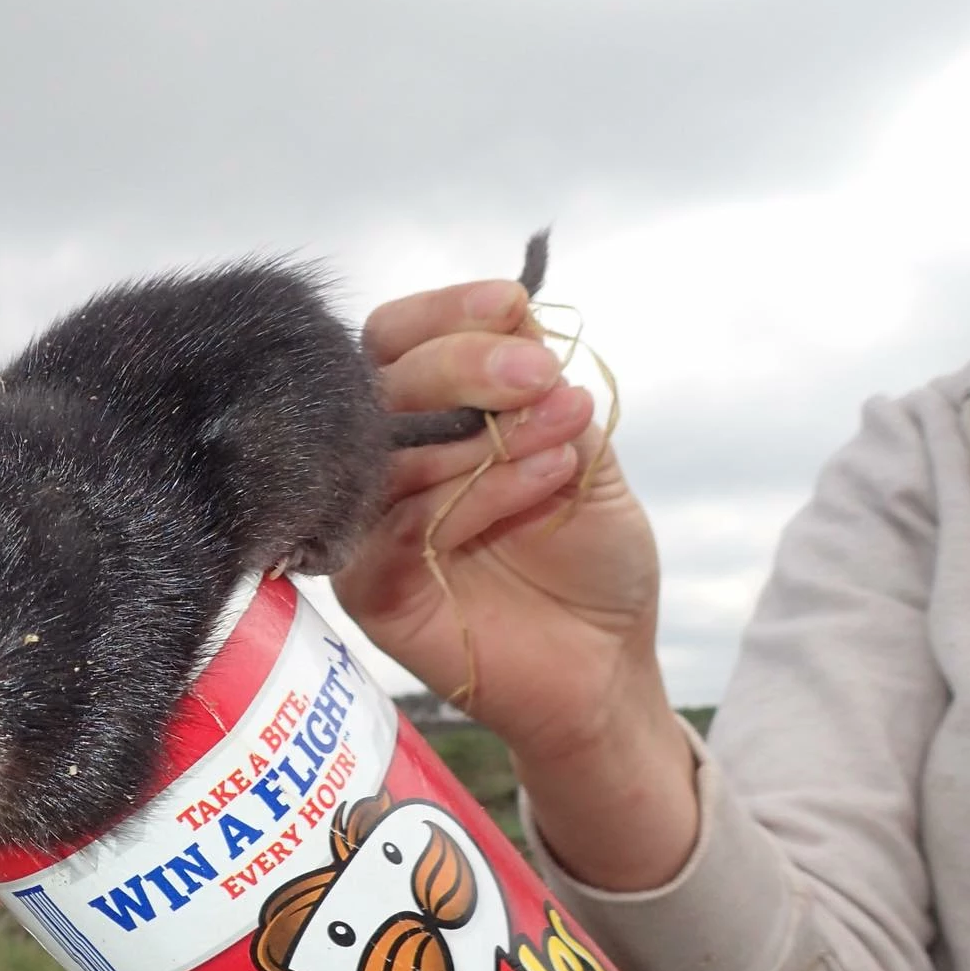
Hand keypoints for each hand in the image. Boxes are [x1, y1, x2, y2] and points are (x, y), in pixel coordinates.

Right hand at [331, 276, 697, 888]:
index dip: (445, 313)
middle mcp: (379, 462)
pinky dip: (480, 490)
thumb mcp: (582, 449)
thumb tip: (514, 323)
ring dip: (484, 428)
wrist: (604, 665)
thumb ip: (539, 390)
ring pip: (388, 449)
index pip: (395, 339)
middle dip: (461, 364)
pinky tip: (548, 480)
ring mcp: (365, 523)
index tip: (512, 304)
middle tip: (537, 376)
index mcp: (420, 417)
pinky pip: (401, 522)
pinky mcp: (365, 585)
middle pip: (376, 382)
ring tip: (562, 430)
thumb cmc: (587, 558)